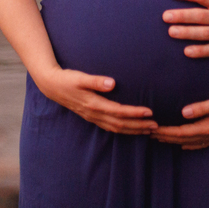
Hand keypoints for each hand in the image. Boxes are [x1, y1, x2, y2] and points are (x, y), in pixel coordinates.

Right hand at [34, 67, 156, 134]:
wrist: (52, 86)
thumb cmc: (67, 79)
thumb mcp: (80, 77)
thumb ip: (96, 80)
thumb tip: (112, 83)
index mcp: (94, 104)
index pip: (119, 111)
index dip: (135, 113)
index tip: (149, 112)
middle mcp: (95, 114)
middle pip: (120, 124)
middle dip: (139, 126)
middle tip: (156, 126)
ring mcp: (93, 117)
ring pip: (116, 128)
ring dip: (133, 130)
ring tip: (148, 130)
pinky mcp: (92, 116)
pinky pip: (110, 127)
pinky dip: (123, 129)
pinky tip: (131, 129)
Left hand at [151, 81, 208, 149]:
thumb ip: (201, 107)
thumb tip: (183, 112)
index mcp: (208, 126)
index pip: (181, 132)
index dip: (167, 131)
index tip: (153, 129)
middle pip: (184, 138)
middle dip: (167, 137)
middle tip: (151, 134)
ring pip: (191, 142)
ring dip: (176, 141)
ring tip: (162, 139)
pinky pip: (202, 143)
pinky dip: (191, 145)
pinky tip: (185, 146)